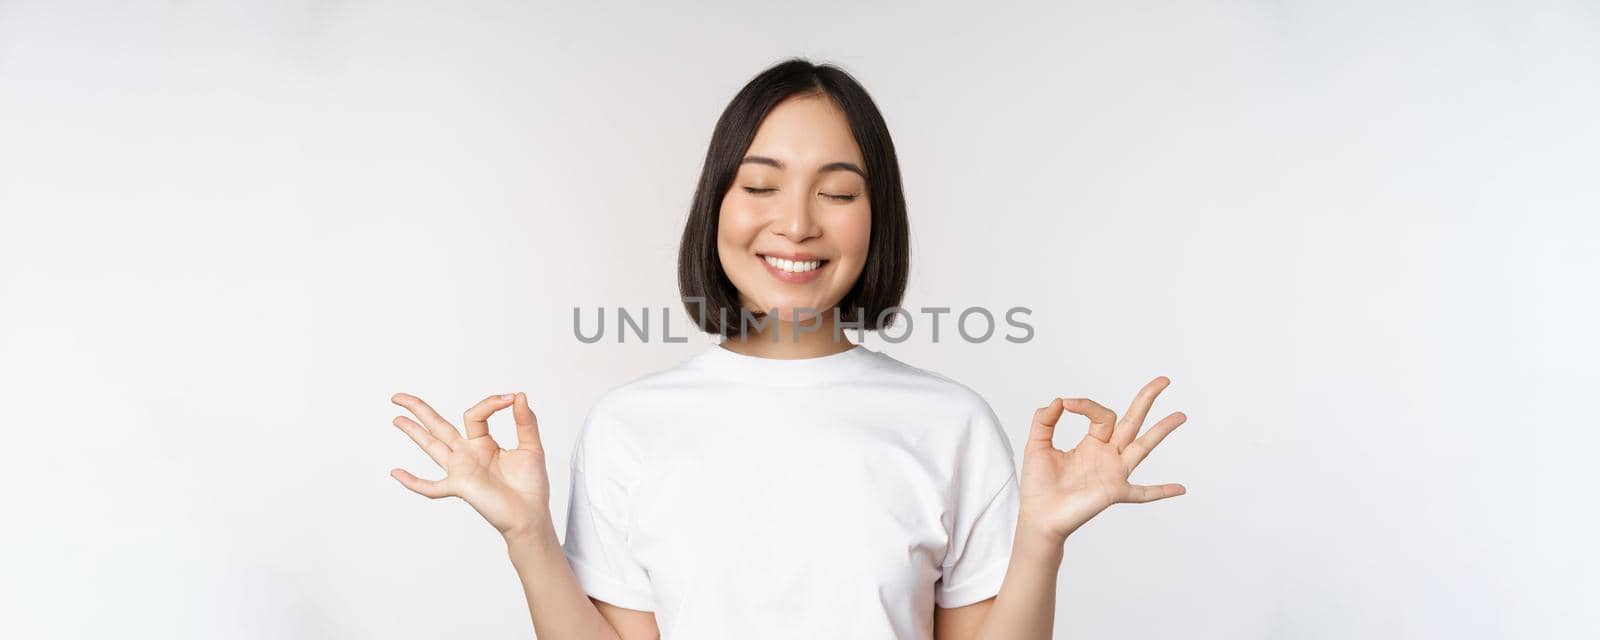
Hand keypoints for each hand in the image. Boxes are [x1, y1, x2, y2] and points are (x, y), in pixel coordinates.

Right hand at [389, 391, 551, 540]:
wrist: (531, 515)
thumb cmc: (531, 485)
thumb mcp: (532, 447)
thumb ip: (525, 422)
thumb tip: (519, 395)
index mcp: (483, 442)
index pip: (476, 414)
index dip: (490, 403)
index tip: (510, 398)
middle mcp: (467, 454)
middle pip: (439, 426)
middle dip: (420, 410)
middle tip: (399, 397)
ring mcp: (460, 470)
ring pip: (431, 446)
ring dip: (413, 432)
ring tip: (397, 418)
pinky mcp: (459, 487)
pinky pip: (431, 487)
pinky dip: (413, 482)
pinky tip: (396, 473)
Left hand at [1018, 376, 1188, 543]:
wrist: (1038, 516)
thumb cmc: (1038, 484)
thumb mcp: (1037, 445)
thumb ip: (1044, 420)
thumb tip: (1060, 400)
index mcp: (1092, 443)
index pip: (1101, 415)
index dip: (1086, 405)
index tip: (1067, 404)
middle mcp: (1107, 456)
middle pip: (1132, 422)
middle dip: (1146, 400)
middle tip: (1163, 380)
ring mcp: (1114, 473)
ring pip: (1142, 447)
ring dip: (1162, 431)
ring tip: (1180, 415)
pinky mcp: (1114, 492)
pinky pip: (1142, 493)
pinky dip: (1161, 491)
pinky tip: (1181, 489)